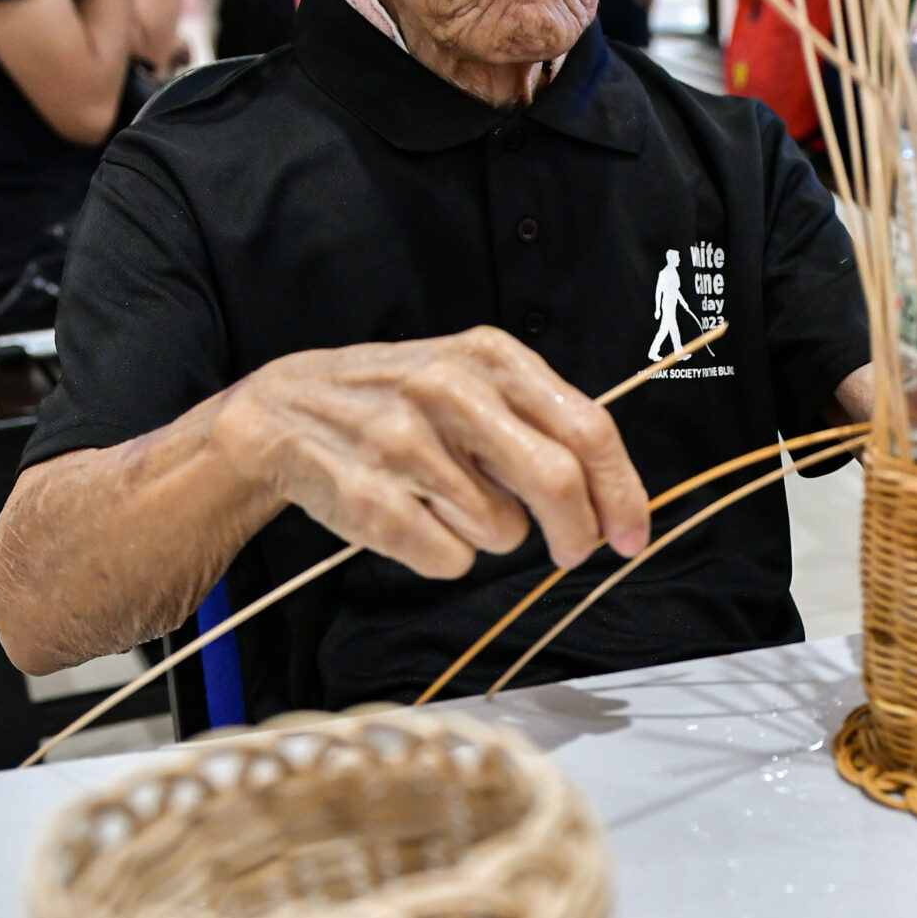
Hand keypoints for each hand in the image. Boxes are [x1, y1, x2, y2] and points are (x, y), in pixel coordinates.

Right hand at [215, 327, 651, 580]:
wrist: (283, 412)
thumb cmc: (400, 403)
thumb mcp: (471, 380)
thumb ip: (542, 424)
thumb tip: (613, 503)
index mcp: (489, 357)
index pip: (588, 430)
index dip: (622, 492)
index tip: (633, 535)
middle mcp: (449, 390)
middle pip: (556, 482)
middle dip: (578, 533)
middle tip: (572, 552)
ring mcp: (405, 445)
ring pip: (502, 530)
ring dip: (490, 534)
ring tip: (444, 499)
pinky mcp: (372, 501)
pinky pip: (451, 560)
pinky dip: (444, 554)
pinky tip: (412, 517)